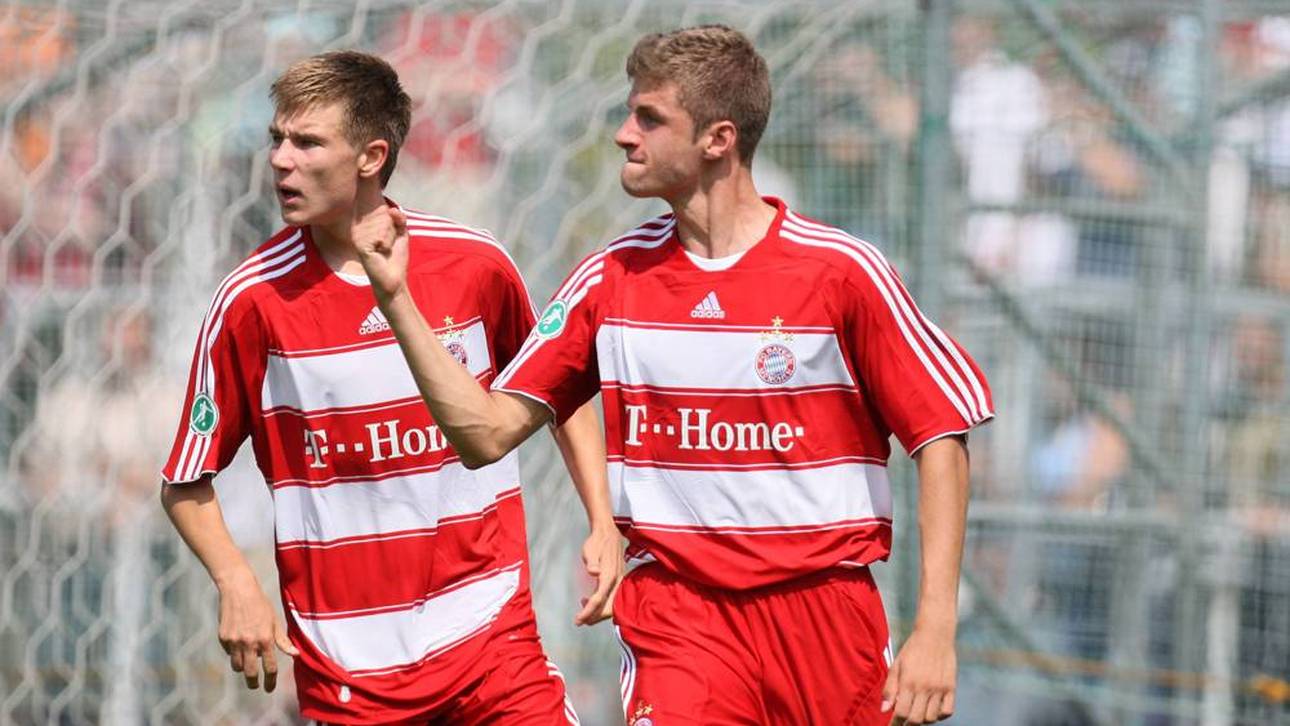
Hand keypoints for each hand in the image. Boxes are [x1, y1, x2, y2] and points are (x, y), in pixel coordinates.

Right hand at [216, 571, 297, 691]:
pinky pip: (228, 653)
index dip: (270, 681)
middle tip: (255, 685)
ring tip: (247, 660)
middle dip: (253, 683)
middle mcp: (249, 643)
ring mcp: (234, 641)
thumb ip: (283, 641)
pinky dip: (233, 651)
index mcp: (265, 639)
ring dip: (242, 667)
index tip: (269, 689)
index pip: (270, 667)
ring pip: (237, 666)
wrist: (238, 589)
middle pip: (250, 673)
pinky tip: (238, 638)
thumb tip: (295, 655)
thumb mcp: (275, 621)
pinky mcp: (223, 638)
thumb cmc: (260, 604)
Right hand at [352, 202, 409, 302]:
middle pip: (383, 212)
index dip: (389, 215)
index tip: (391, 231)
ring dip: (390, 237)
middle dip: (392, 228)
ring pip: (383, 222)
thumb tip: (392, 209)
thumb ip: (399, 217)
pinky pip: (380, 234)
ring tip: (385, 248)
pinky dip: (387, 243)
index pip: (378, 206)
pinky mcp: (360, 245)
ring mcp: (357, 235)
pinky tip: (381, 252)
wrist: (394, 279)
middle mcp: (358, 226)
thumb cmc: (396, 256)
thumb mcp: (400, 232)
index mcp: (364, 222)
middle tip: (388, 243)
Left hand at [574, 524, 622, 624]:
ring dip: (597, 612)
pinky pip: (612, 598)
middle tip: (580, 621)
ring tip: (582, 612)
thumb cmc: (597, 541)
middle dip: (595, 617)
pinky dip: (601, 604)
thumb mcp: (590, 550)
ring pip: (612, 605)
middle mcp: (617, 580)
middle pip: (609, 607)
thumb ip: (592, 561)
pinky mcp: (618, 580)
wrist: (608, 532)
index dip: (588, 612)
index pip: (599, 599)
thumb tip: (593, 571)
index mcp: (610, 575)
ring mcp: (619, 581)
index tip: (578, 620)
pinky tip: (588, 600)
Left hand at [882, 624, 955, 723]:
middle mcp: (924, 687)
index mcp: (908, 682)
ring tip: (917, 712)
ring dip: (923, 719)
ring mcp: (939, 688)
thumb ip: (889, 688)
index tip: (891, 725)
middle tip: (904, 720)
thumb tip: (884, 710)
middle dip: (907, 723)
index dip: (895, 723)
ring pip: (931, 718)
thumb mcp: (896, 665)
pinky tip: (932, 709)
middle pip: (916, 719)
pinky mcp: (951, 687)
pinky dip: (939, 715)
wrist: (935, 634)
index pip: (901, 712)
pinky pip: (947, 711)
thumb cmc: (912, 649)